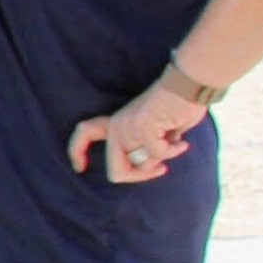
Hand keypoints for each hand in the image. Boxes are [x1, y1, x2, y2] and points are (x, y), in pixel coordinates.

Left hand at [68, 83, 208, 185]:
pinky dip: (174, 151)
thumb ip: (144, 148)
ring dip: (163, 157)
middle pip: (116, 172)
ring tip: (174, 140)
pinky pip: (159, 155)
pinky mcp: (141, 129)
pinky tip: (182, 141)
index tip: (79, 169)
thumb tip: (146, 167)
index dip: (76, 154)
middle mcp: (116, 126)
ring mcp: (127, 128)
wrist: (187, 85)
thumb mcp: (155, 133)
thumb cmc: (177, 108)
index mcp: (116, 123)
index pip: (83, 135)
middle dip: (139, 177)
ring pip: (142, 165)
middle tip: (161, 169)